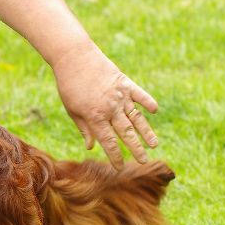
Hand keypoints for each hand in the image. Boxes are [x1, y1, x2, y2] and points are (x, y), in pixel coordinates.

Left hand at [52, 43, 158, 168]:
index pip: (108, 141)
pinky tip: (155, 110)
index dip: (115, 155)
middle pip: (126, 133)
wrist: (74, 58)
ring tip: (154, 144)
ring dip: (146, 131)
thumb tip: (91, 146)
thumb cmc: (69, 86)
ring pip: (136, 117)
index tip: (120, 167)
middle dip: (135, 149)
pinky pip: (139, 95)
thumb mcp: (72, 110)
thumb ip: (84, 128)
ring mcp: (119, 95)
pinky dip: (148, 102)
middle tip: (144, 162)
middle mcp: (110, 108)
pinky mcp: (125, 82)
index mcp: (94, 117)